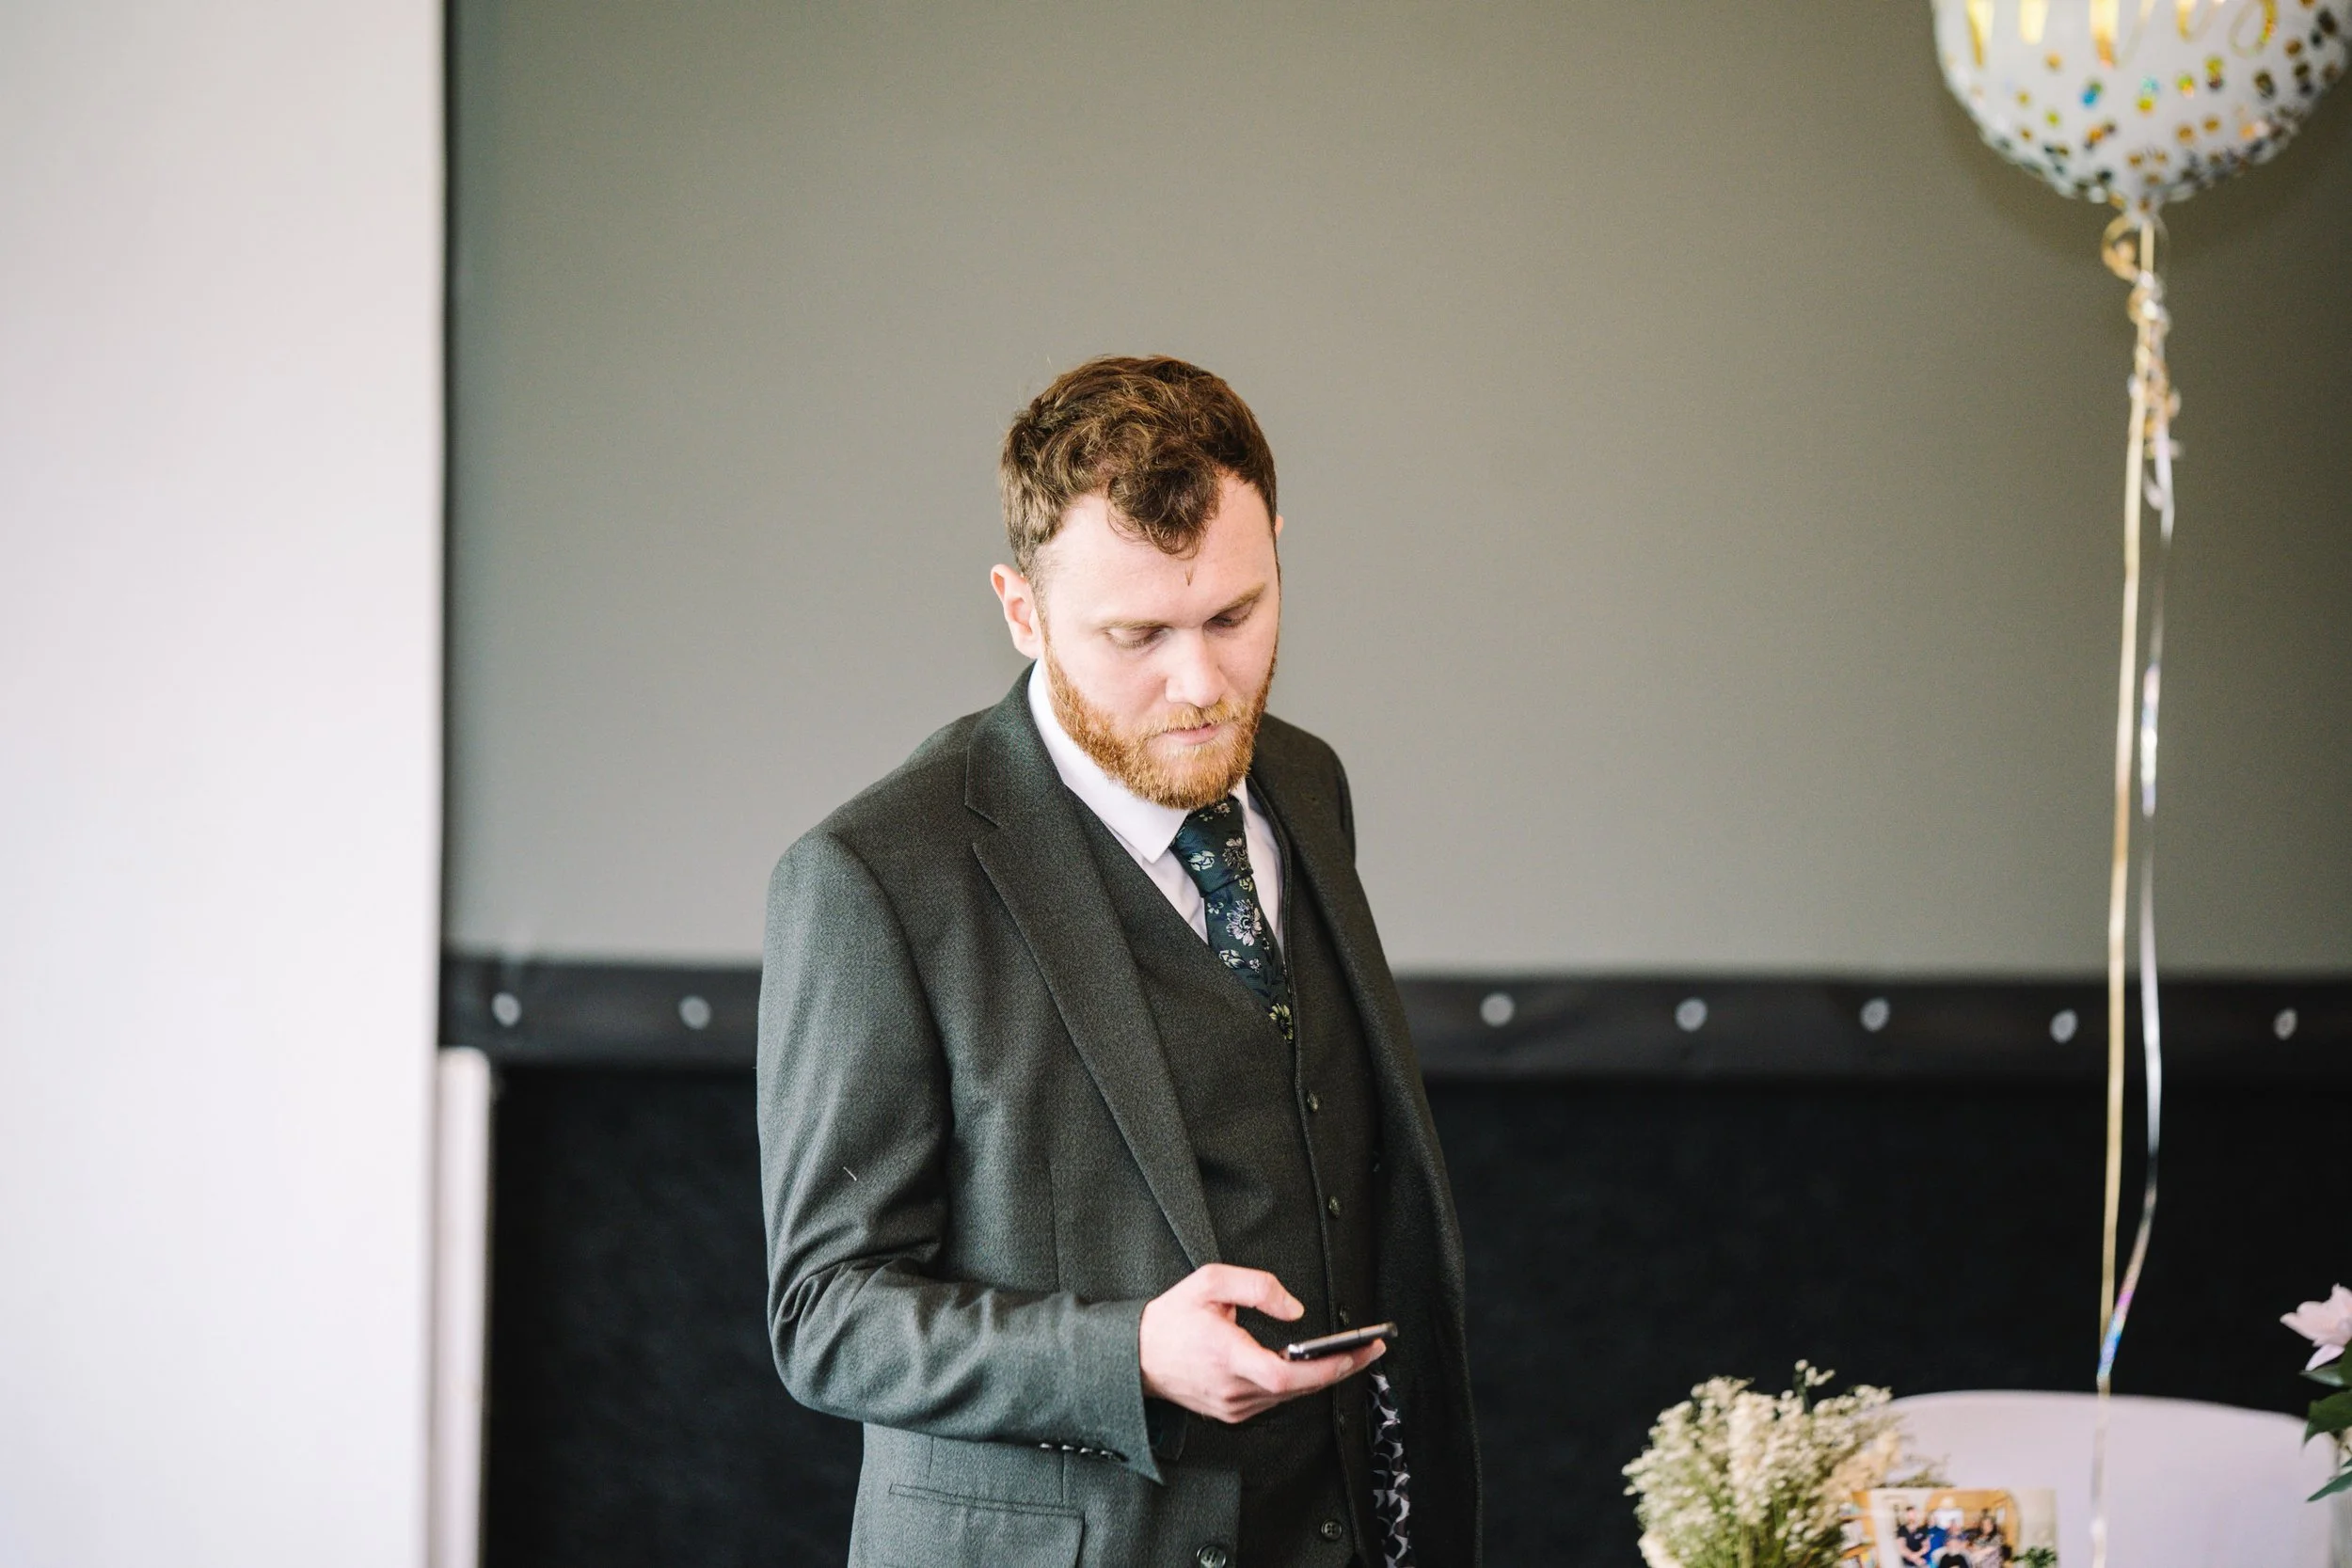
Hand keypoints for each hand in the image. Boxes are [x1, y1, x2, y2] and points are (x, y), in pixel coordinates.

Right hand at [1138, 1264, 1384, 1424]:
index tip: (1355, 1353)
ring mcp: (1231, 1406)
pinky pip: (1274, 1401)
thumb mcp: (1209, 1282)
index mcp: (1227, 1356)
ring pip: (1289, 1397)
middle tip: (1372, 1349)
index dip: (1325, 1369)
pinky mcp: (1231, 1412)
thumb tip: (1296, 1311)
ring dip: (1321, 1377)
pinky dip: (1296, 1385)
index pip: (1285, 1376)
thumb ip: (1256, 1288)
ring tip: (1352, 1354)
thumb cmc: (1171, 1318)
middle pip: (1298, 1390)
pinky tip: (1312, 1367)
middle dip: (1340, 1369)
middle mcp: (1232, 1389)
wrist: (1133, 1357)